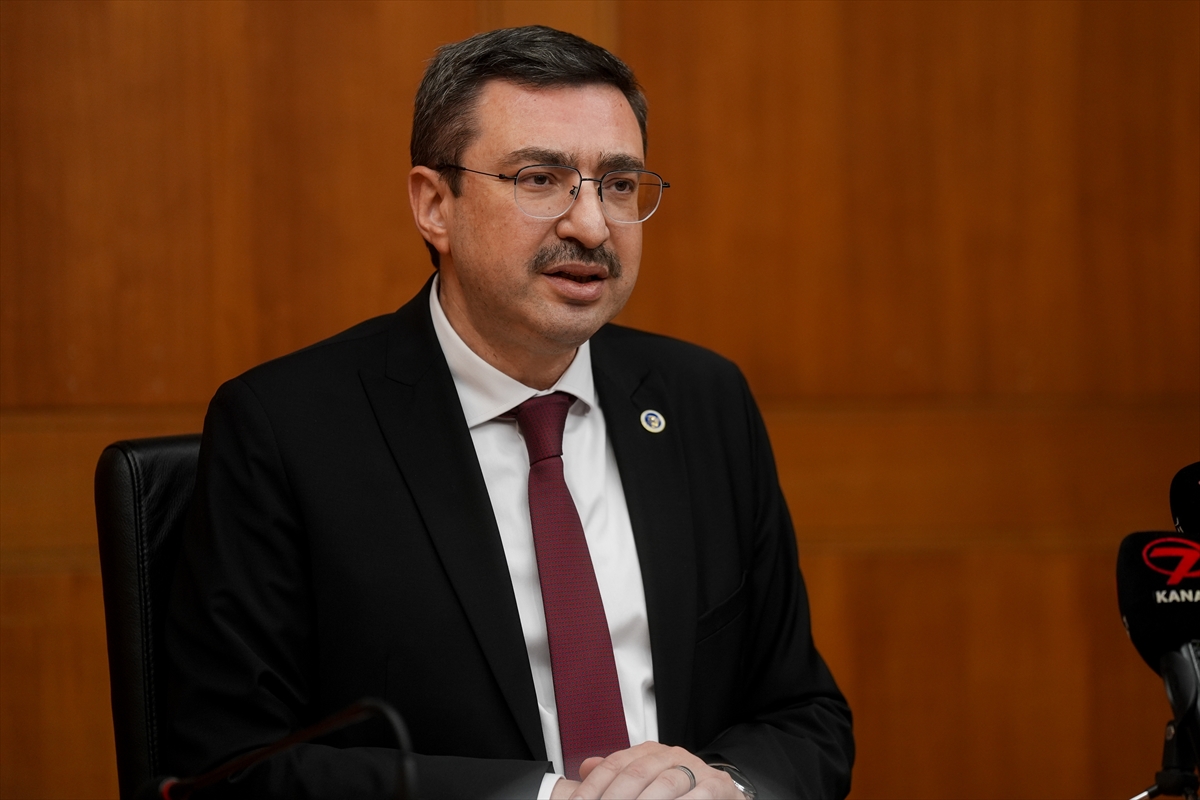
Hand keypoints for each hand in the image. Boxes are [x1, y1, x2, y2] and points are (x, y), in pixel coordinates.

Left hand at [563, 741, 744, 798]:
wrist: (719, 794)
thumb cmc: (679, 791)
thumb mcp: (645, 782)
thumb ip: (616, 776)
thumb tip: (585, 767)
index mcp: (647, 753)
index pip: (614, 764)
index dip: (594, 786)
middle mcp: (669, 756)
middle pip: (636, 772)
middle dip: (616, 797)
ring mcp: (694, 768)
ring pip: (666, 782)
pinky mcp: (717, 783)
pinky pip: (701, 792)